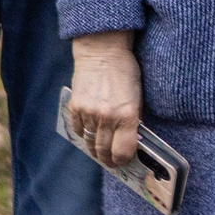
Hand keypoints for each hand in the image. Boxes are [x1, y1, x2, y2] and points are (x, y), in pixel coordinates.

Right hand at [67, 31, 142, 169]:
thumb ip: (133, 119)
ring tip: (101, 153)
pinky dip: (84, 134)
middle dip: (109, 160)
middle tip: (112, 163)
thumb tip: (129, 141)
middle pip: (105, 151)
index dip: (124, 160)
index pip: (124, 151)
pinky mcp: (76, 107)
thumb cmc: (126, 72)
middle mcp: (108, 117)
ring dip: (96, 150)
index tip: (124, 161)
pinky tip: (90, 133)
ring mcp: (89, 113)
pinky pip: (79, 130)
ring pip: (90, 143)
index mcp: (128, 114)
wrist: (102, 51)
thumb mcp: (138, 96)